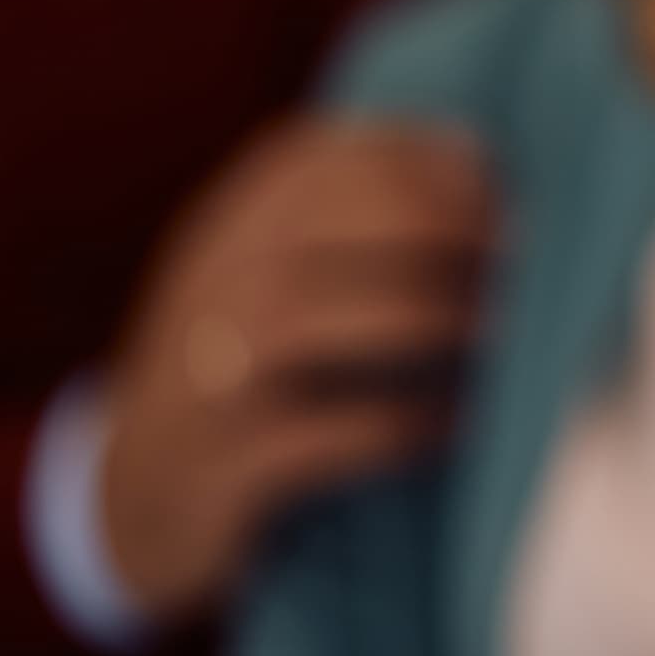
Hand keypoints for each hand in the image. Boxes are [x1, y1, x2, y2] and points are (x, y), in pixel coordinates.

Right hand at [97, 120, 490, 623]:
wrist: (133, 496)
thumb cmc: (244, 367)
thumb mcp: (271, 272)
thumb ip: (351, 220)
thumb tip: (489, 164)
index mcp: (234, 224)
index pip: (326, 159)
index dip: (426, 169)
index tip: (508, 191)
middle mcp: (208, 285)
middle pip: (319, 225)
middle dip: (434, 230)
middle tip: (522, 255)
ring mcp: (201, 376)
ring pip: (302, 317)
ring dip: (417, 317)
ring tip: (499, 329)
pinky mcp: (215, 467)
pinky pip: (306, 438)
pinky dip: (390, 426)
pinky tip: (454, 422)